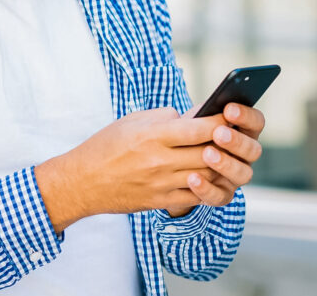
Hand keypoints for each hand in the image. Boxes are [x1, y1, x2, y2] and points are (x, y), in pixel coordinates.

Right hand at [34, 107, 226, 232]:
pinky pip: (194, 196)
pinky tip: (211, 176)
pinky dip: (207, 186)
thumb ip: (165, 116)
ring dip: (220, 165)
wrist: (82, 182)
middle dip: (226, 143)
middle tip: (234, 135)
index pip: (199, 129)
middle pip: (208, 153)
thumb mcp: (132, 121)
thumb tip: (192, 116)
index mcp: (153, 135)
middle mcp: (160, 160)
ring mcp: (161, 183)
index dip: (220, 122)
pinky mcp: (160, 201)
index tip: (230, 115)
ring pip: (206, 175)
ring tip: (225, 154)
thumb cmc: (105, 146)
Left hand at [178, 103, 264, 209]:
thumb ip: (203, 116)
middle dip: (236, 141)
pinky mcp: (222, 195)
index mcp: (243, 132)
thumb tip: (206, 109)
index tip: (229, 109)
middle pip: (253, 150)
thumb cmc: (187, 136)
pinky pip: (220, 196)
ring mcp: (235, 177)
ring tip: (207, 154)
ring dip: (226, 164)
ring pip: (243, 174)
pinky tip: (192, 178)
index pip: (256, 122)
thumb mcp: (194, 121)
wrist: (172, 164)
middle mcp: (244, 155)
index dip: (246, 116)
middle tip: (218, 133)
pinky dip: (207, 188)